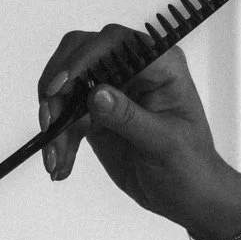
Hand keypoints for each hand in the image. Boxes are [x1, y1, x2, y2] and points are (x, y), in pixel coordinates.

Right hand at [36, 29, 223, 225]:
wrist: (187, 197)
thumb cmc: (191, 167)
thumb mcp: (165, 143)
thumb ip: (129, 117)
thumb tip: (96, 94)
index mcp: (160, 65)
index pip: (116, 43)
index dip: (84, 58)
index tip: (61, 86)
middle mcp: (133, 70)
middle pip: (81, 55)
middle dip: (58, 87)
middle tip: (49, 122)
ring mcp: (112, 90)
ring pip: (66, 87)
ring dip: (54, 120)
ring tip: (56, 158)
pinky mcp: (96, 114)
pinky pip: (65, 116)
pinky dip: (57, 139)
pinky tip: (60, 164)